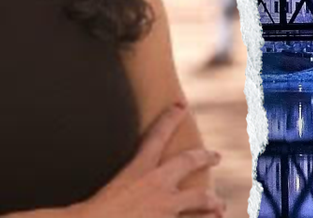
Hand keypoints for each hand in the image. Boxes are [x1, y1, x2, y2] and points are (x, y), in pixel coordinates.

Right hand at [75, 103, 225, 217]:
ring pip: (201, 197)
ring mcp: (167, 207)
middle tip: (217, 156)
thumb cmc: (93, 213)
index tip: (181, 105)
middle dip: (205, 156)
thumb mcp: (103, 189)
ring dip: (213, 201)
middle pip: (188, 161)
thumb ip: (115, 182)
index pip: (157, 135)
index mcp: (137, 170)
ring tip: (220, 205)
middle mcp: (156, 184)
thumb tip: (98, 185)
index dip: (170, 118)